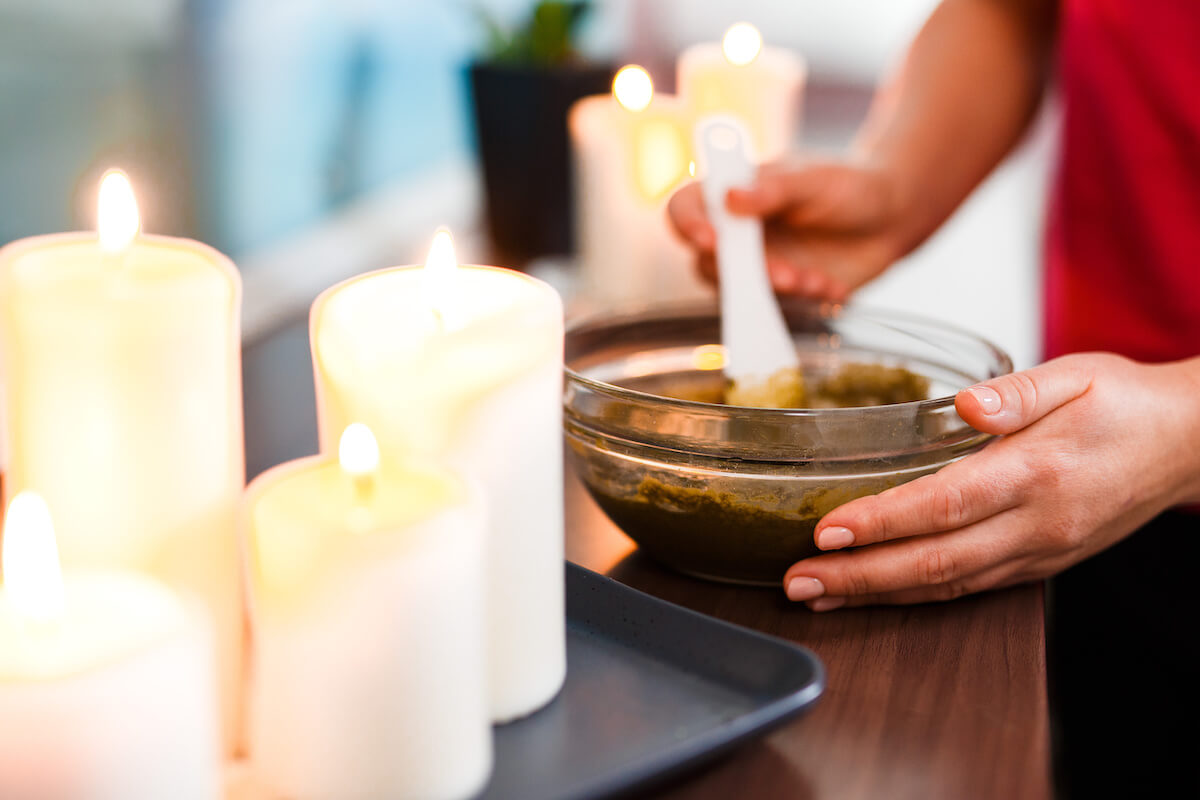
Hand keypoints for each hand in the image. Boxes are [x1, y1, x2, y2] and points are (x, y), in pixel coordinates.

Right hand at [666, 160, 908, 301]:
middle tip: (787, 274)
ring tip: (816, 280)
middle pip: (707, 260)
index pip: (686, 207)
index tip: (712, 240)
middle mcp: (737, 232)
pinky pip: (774, 308)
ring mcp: (756, 264)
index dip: (688, 225)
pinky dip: (803, 300)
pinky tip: (832, 285)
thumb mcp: (814, 180)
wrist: (893, 217)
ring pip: (737, 291)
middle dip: (745, 273)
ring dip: (775, 291)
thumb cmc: (850, 185)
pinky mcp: (780, 292)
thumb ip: (773, 190)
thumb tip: (731, 197)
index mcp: (734, 193)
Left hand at [782, 353, 1199, 609]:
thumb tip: (965, 405)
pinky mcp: (1039, 563)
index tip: (826, 531)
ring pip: (947, 585)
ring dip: (878, 594)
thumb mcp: (1077, 374)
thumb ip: (1018, 391)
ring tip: (818, 595)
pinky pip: (969, 587)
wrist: (1188, 444)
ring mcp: (1038, 552)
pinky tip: (877, 593)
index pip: (945, 504)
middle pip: (935, 561)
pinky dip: (917, 596)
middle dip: (859, 577)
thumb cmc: (1125, 402)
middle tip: (797, 581)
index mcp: (1037, 471)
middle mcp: (1035, 523)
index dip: (882, 522)